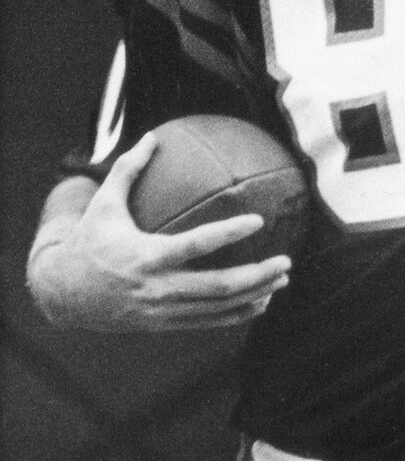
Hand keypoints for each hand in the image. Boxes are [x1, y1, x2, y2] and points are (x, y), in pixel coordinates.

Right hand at [29, 136, 291, 332]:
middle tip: (286, 260)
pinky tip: (262, 301)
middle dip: (257, 275)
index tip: (259, 220)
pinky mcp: (163, 325)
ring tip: (283, 280)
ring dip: (255, 295)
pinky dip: (237, 314)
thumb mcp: (103, 205)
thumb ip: (129, 169)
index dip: (229, 233)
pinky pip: (208, 322)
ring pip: (218, 308)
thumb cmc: (88, 242)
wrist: (61, 295)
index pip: (196, 244)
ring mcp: (162, 311)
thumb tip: (153, 135)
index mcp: (146, 256)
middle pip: (218, 286)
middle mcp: (157, 288)